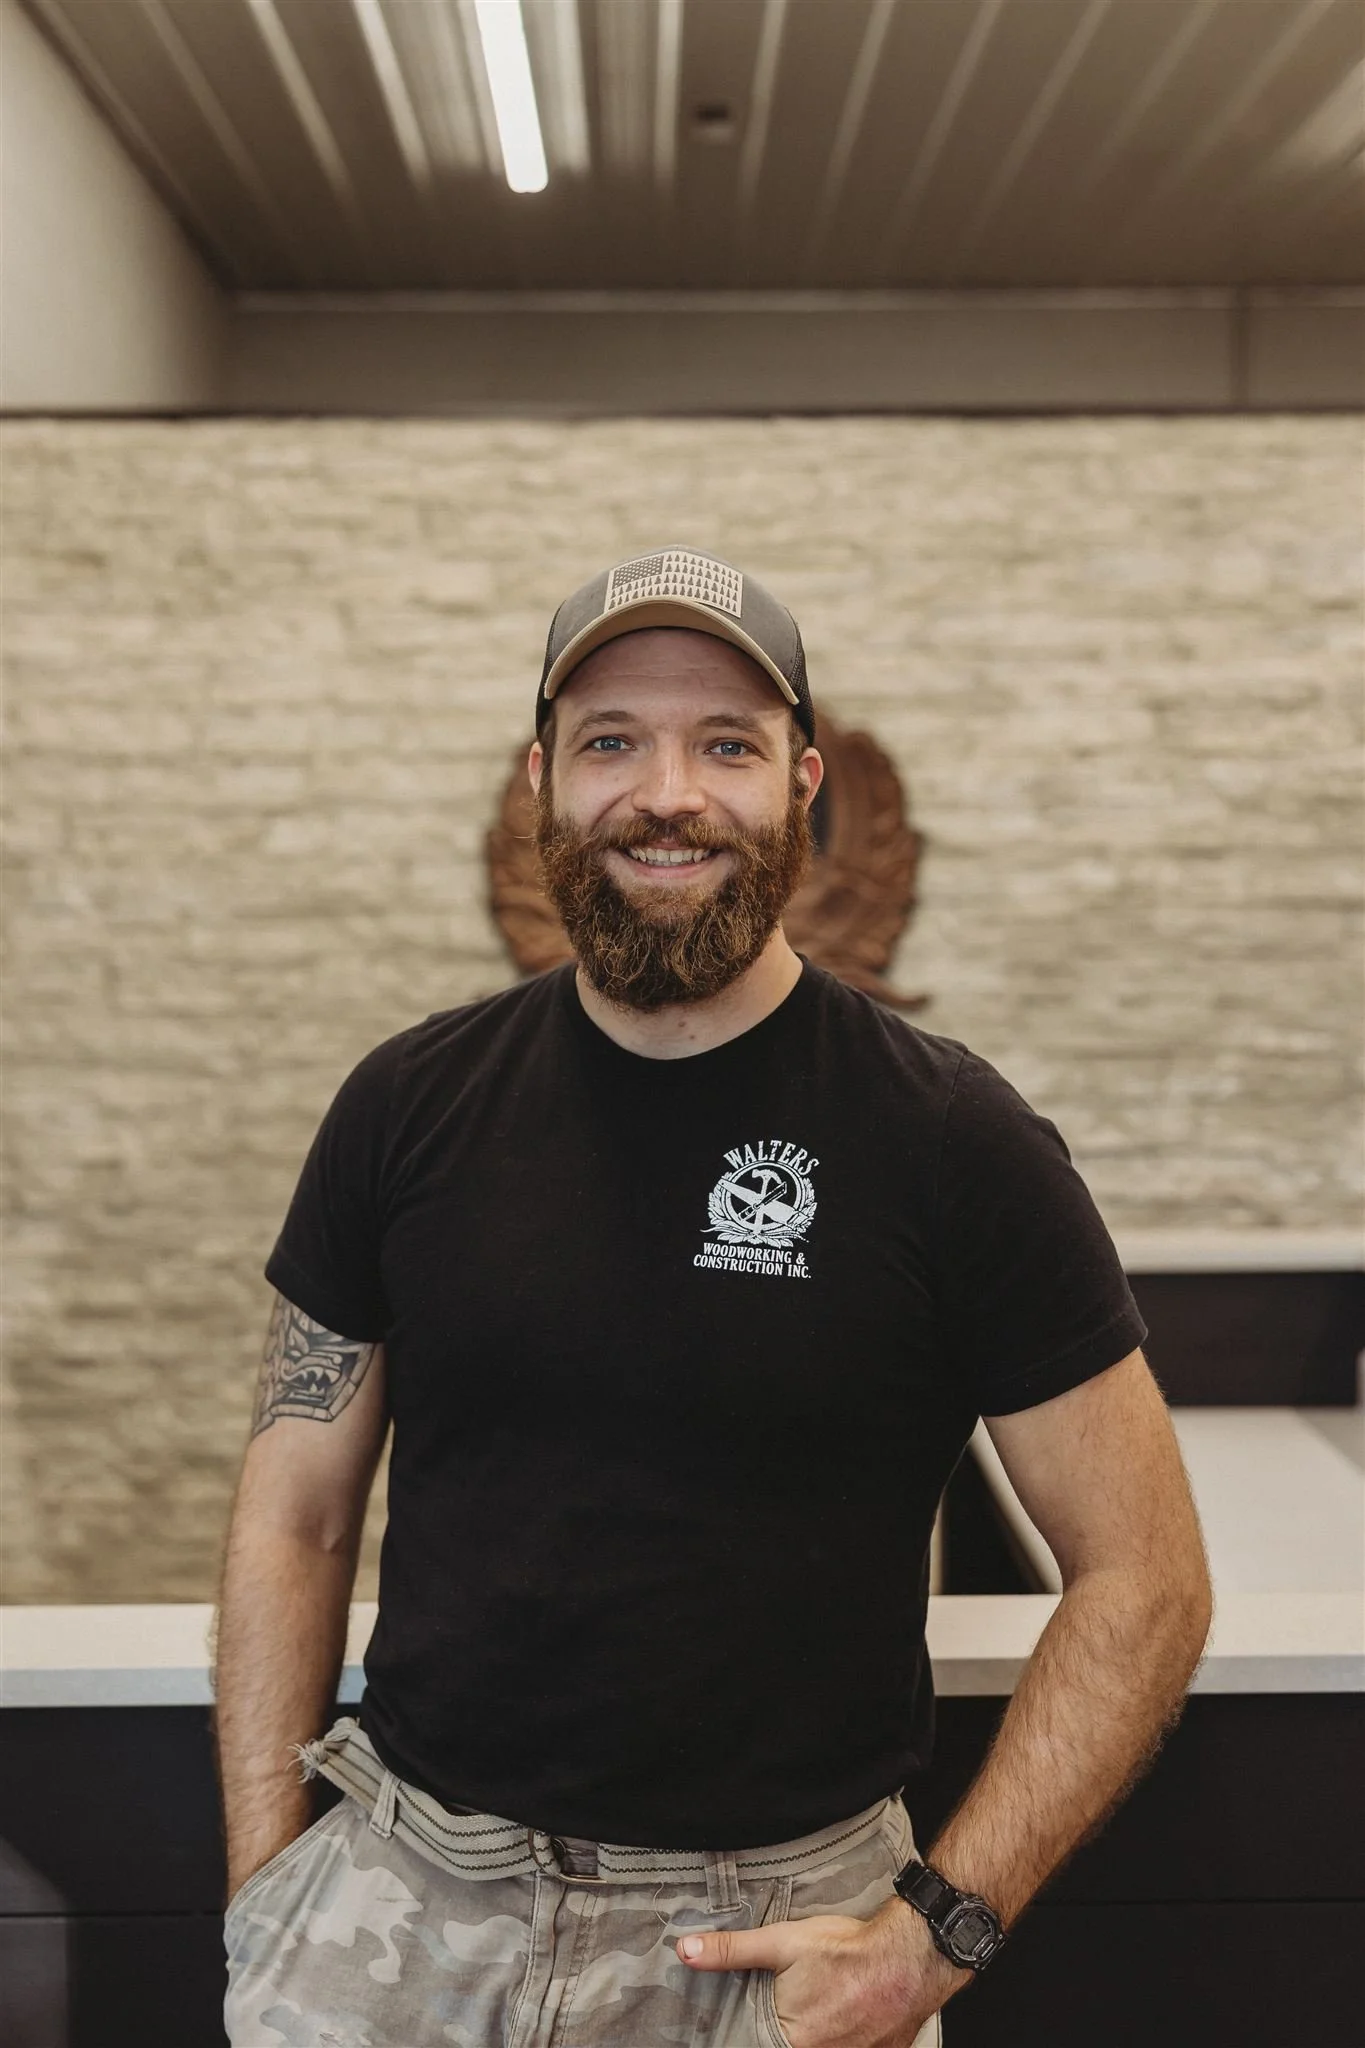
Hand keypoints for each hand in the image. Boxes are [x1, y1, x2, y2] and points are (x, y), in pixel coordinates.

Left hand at [678, 1897, 968, 2046]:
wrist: (911, 1955)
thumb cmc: (847, 1950)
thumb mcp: (782, 1942)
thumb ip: (732, 1951)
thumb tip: (685, 1951)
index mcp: (794, 2040)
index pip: (760, 2045)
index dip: (754, 2035)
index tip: (751, 2024)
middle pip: (792, 2045)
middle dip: (787, 2030)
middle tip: (794, 2008)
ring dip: (817, 2032)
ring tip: (822, 2007)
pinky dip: (845, 2037)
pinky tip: (846, 2014)